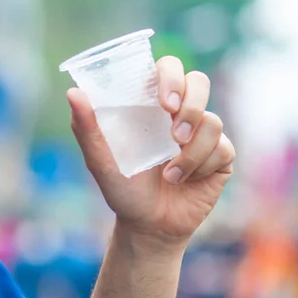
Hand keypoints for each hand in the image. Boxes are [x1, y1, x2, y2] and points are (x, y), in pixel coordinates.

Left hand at [67, 56, 234, 249]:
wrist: (150, 228)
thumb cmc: (125, 191)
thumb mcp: (101, 162)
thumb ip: (88, 129)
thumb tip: (73, 93)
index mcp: (153, 106)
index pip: (169, 69)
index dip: (171, 76)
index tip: (164, 103)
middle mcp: (181, 114)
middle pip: (199, 82)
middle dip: (191, 105)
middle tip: (175, 134)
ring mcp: (204, 134)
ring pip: (212, 122)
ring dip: (191, 153)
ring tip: (171, 175)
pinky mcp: (221, 156)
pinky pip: (223, 149)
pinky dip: (202, 167)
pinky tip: (186, 181)